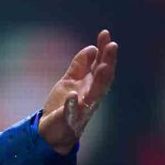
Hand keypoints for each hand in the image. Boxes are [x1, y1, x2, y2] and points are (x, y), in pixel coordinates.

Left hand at [38, 29, 118, 154]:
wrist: (51, 130)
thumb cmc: (63, 105)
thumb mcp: (69, 81)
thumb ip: (79, 66)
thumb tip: (91, 48)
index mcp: (90, 85)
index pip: (100, 65)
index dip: (103, 50)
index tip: (105, 33)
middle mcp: (90, 95)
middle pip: (103, 77)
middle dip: (108, 61)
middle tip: (112, 45)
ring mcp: (82, 107)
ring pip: (95, 94)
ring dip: (100, 80)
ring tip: (102, 66)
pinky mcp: (70, 118)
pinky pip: (72, 111)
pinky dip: (73, 103)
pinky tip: (73, 94)